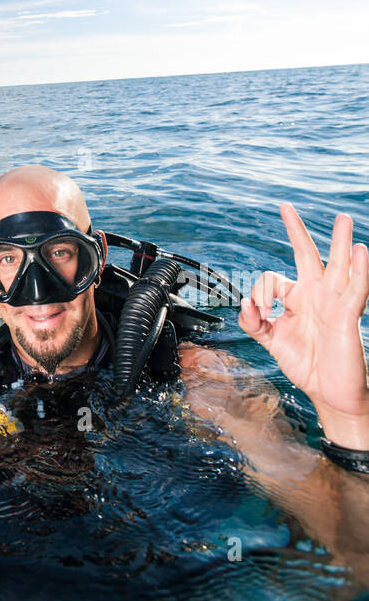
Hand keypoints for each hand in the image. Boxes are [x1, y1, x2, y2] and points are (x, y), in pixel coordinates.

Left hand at [239, 204, 368, 447]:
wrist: (330, 393)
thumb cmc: (306, 365)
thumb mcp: (272, 342)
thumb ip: (253, 323)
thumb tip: (243, 304)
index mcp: (297, 297)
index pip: (272, 278)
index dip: (259, 292)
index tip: (259, 312)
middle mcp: (316, 294)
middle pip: (307, 255)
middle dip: (295, 231)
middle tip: (285, 207)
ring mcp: (334, 302)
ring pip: (338, 265)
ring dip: (340, 241)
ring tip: (343, 219)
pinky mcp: (348, 315)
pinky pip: (356, 288)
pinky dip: (360, 269)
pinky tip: (360, 250)